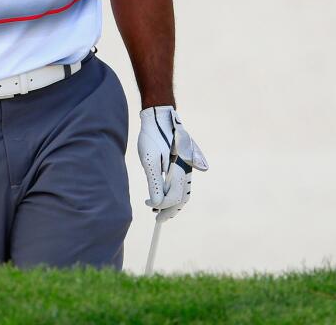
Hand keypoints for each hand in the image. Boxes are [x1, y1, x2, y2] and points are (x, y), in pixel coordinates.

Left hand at [137, 105, 208, 220]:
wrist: (159, 116)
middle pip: (181, 197)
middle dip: (170, 210)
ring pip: (182, 191)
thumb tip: (157, 203)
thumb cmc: (153, 135)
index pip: (174, 197)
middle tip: (157, 218)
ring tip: (158, 209)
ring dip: (172, 202)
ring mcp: (186, 166)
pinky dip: (172, 192)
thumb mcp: (149, 158)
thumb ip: (154, 181)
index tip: (151, 208)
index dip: (163, 206)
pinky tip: (162, 194)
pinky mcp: (182, 162)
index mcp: (180, 169)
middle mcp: (186, 169)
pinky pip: (181, 182)